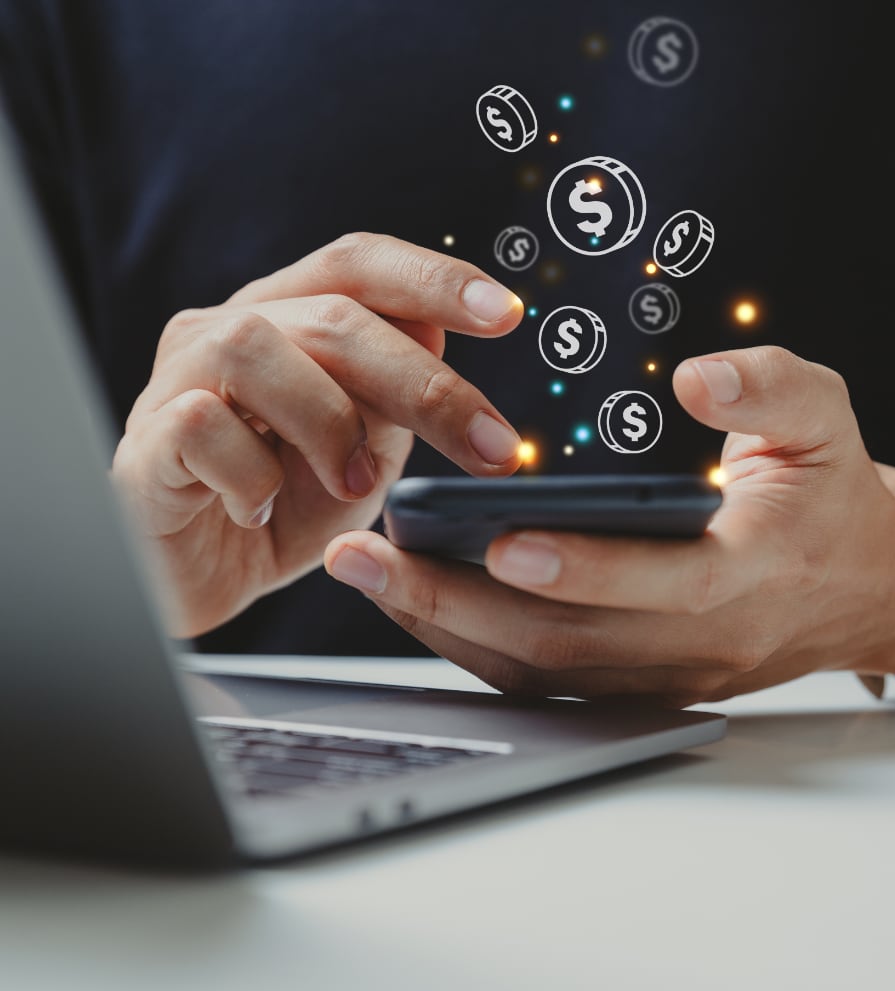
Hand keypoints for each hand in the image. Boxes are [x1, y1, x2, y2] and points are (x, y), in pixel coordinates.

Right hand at [112, 233, 522, 636]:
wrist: (202, 579)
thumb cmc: (284, 508)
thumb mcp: (362, 453)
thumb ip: (392, 396)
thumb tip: (438, 330)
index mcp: (287, 319)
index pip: (357, 265)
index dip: (433, 277)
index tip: (507, 314)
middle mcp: (227, 330)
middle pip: (331, 315)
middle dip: (423, 383)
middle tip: (489, 448)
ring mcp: (176, 380)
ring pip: (254, 346)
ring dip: (329, 424)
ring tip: (355, 486)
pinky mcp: (144, 441)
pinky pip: (200, 425)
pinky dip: (252, 476)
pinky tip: (262, 512)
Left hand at [324, 346, 894, 705]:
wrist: (861, 585)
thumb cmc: (831, 496)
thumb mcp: (824, 420)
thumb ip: (768, 391)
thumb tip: (699, 380)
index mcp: (751, 573)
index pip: (664, 584)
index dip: (584, 568)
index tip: (500, 540)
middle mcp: (699, 642)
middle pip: (567, 642)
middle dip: (456, 603)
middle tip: (365, 557)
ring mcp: (662, 675)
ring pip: (541, 670)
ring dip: (445, 627)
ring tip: (367, 575)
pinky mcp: (635, 683)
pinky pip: (542, 678)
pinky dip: (472, 646)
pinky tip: (415, 602)